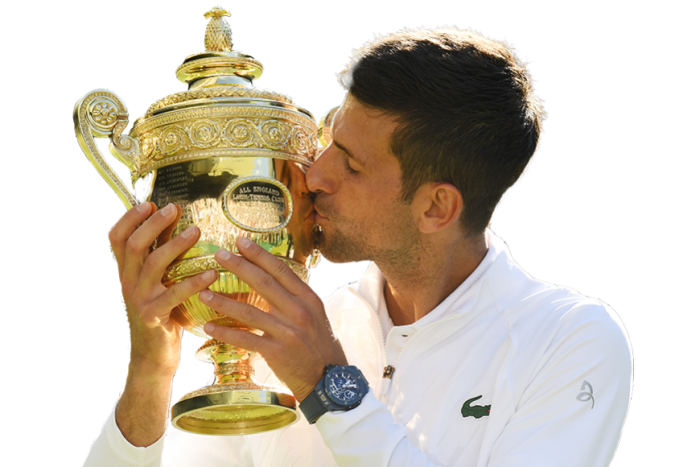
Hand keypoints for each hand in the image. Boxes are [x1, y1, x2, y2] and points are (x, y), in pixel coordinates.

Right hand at [108, 202, 217, 380]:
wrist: (153, 355)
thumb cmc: (161, 313)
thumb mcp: (156, 282)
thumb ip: (161, 254)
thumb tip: (177, 220)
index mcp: (126, 271)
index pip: (116, 238)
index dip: (129, 218)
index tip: (149, 202)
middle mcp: (128, 282)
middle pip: (134, 245)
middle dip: (153, 224)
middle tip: (174, 209)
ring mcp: (139, 299)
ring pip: (153, 264)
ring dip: (175, 244)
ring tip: (196, 231)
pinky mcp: (154, 315)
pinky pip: (174, 294)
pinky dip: (194, 282)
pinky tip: (212, 273)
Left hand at [201, 238, 347, 401]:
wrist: (328, 378)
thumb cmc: (318, 343)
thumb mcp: (314, 313)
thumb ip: (295, 295)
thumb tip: (273, 275)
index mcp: (307, 298)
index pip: (280, 270)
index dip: (259, 254)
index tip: (241, 241)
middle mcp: (298, 311)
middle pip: (263, 283)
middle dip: (238, 266)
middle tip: (218, 255)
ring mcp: (287, 332)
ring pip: (249, 311)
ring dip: (224, 301)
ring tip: (203, 292)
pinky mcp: (276, 352)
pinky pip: (245, 339)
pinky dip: (226, 332)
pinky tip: (209, 327)